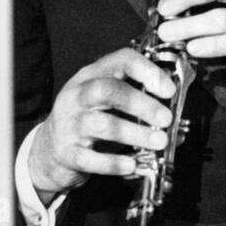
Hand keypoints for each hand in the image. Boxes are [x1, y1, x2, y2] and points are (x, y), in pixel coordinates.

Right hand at [28, 48, 174, 202]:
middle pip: (109, 90)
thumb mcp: (108, 102)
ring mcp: (69, 124)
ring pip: (102, 124)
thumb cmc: (88, 121)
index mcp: (92, 76)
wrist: (48, 150)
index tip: (169, 89)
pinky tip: (131, 165)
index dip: (147, 71)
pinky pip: (89, 158)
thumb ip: (138, 102)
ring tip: (159, 142)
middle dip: (142, 103)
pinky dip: (113, 163)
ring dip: (135, 133)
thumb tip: (176, 116)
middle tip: (166, 118)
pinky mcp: (66, 152)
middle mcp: (78, 95)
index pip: (120, 61)